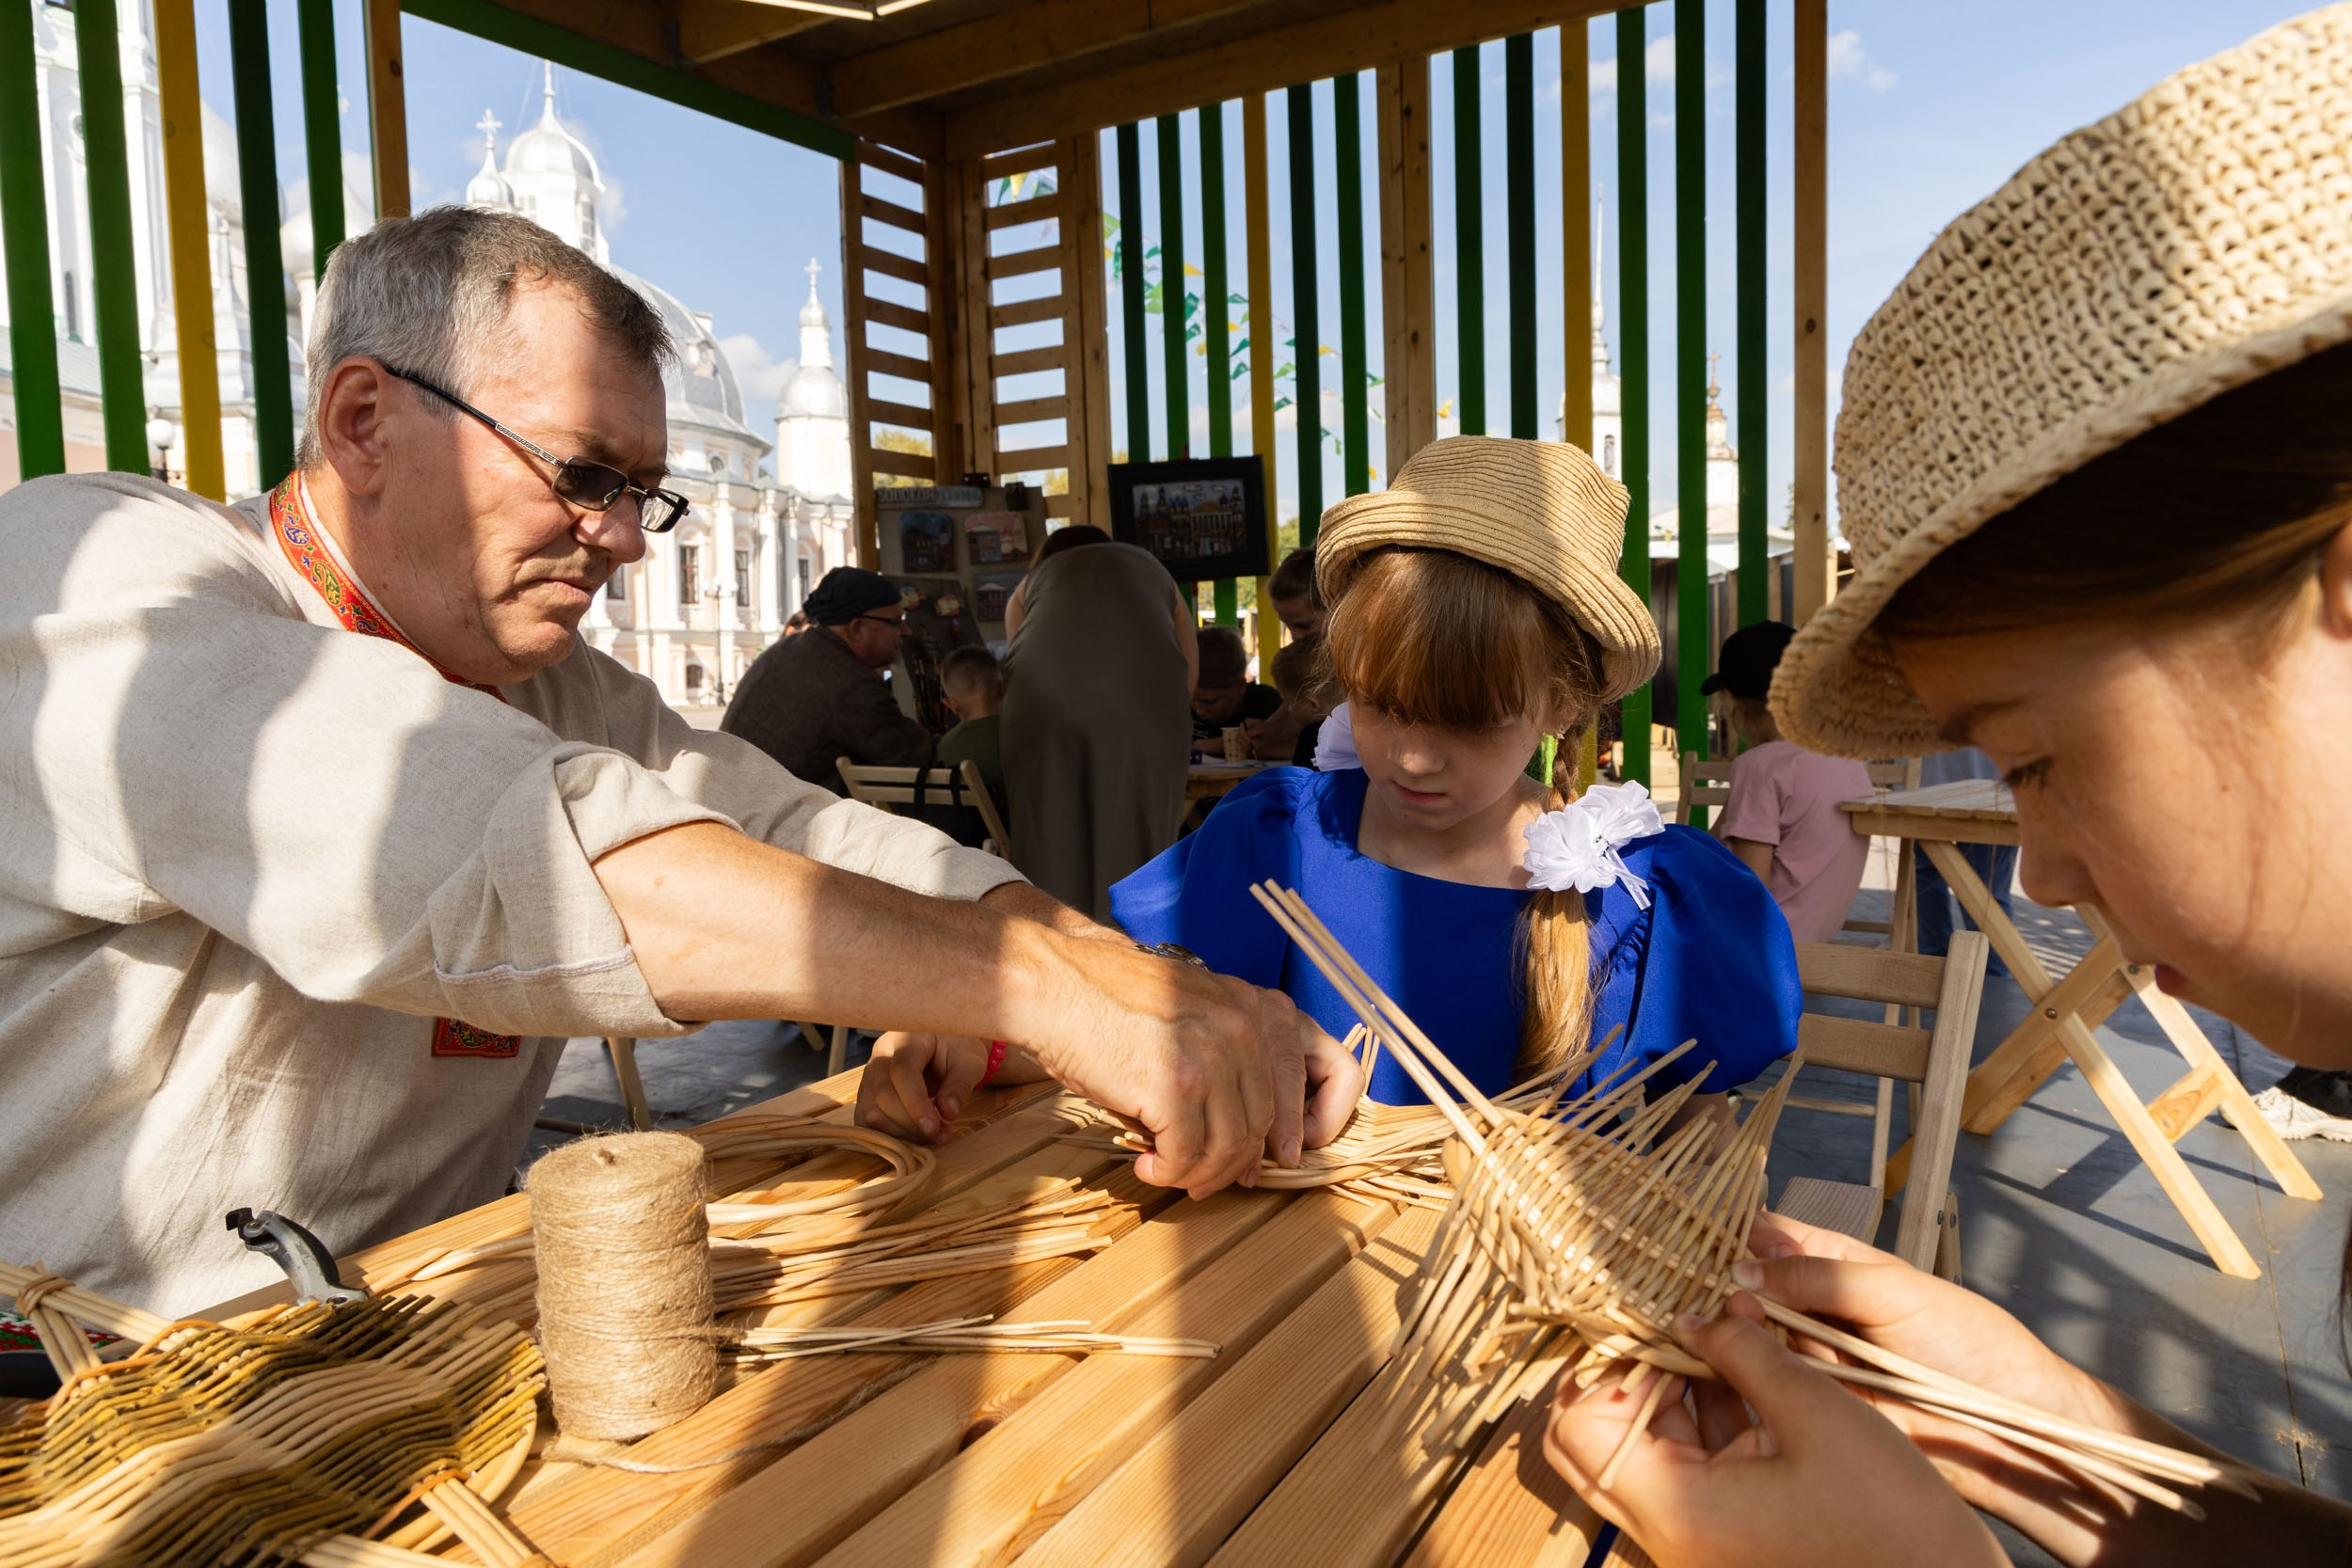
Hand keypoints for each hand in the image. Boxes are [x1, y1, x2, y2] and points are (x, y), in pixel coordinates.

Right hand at [856, 1033, 1039, 1143]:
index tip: (934, 1127)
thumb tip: (948, 1112)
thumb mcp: (969, 1060)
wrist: (943, 1044)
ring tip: (933, 1136)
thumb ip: (960, 1084)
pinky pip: (866, 1121)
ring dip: (901, 1133)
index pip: (902, 1071)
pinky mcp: (867, 1094)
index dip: (915, 1103)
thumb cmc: (956, 1048)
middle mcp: (880, 1054)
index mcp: (906, 1038)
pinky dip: (888, 1136)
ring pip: (871, 1112)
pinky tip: (913, 1138)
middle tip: (941, 1134)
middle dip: (911, 1123)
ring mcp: (869, 1075)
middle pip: (883, 1095)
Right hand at [1017, 941, 1362, 1197]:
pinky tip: (1146, 1164)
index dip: (1304, 1127)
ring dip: (1199, 1174)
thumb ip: (1231, 1060)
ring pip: (1230, 1147)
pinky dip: (1168, 1172)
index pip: (1328, 1073)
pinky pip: (1187, 1155)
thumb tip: (1250, 1148)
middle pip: (1265, 1123)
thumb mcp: (1195, 1013)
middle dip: (1236, 1163)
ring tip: (1169, 1172)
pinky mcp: (1176, 1085)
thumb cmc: (1113, 1005)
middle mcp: (1245, 1028)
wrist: (1055, 986)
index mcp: (1258, 1007)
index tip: (1279, 1157)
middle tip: (1205, 1180)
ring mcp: (1213, 1055)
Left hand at [1543, 1314, 2005, 1567]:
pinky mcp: (1728, 1532)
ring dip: (1673, 1386)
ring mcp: (1697, 1535)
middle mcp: (1669, 1530)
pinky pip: (1691, 1464)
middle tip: (1671, 1316)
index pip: (1578, 1424)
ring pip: (1646, 1447)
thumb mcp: (1817, 1411)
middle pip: (1600, 1438)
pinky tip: (1740, 1365)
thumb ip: (1746, 1352)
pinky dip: (1706, 1414)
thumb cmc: (1893, 1516)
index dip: (1604, 1361)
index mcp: (1674, 1509)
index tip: (1647, 1312)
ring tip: (1713, 1327)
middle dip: (1630, 1369)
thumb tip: (1700, 1311)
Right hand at [1734, 1213, 2129, 1501]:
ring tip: (1724, 1327)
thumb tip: (1742, 1267)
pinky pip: (1767, 1382)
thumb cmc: (1966, 1341)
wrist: (2007, 1427)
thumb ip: (1820, 1276)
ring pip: (1750, 1333)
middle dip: (1727, 1286)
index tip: (1705, 1241)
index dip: (1737, 1235)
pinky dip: (1746, 1373)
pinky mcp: (1812, 1403)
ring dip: (1735, 1329)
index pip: (1771, 1235)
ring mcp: (1812, 1355)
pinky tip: (1728, 1364)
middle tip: (1717, 1294)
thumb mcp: (1894, 1290)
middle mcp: (1814, 1306)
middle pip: (1748, 1285)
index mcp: (1836, 1262)